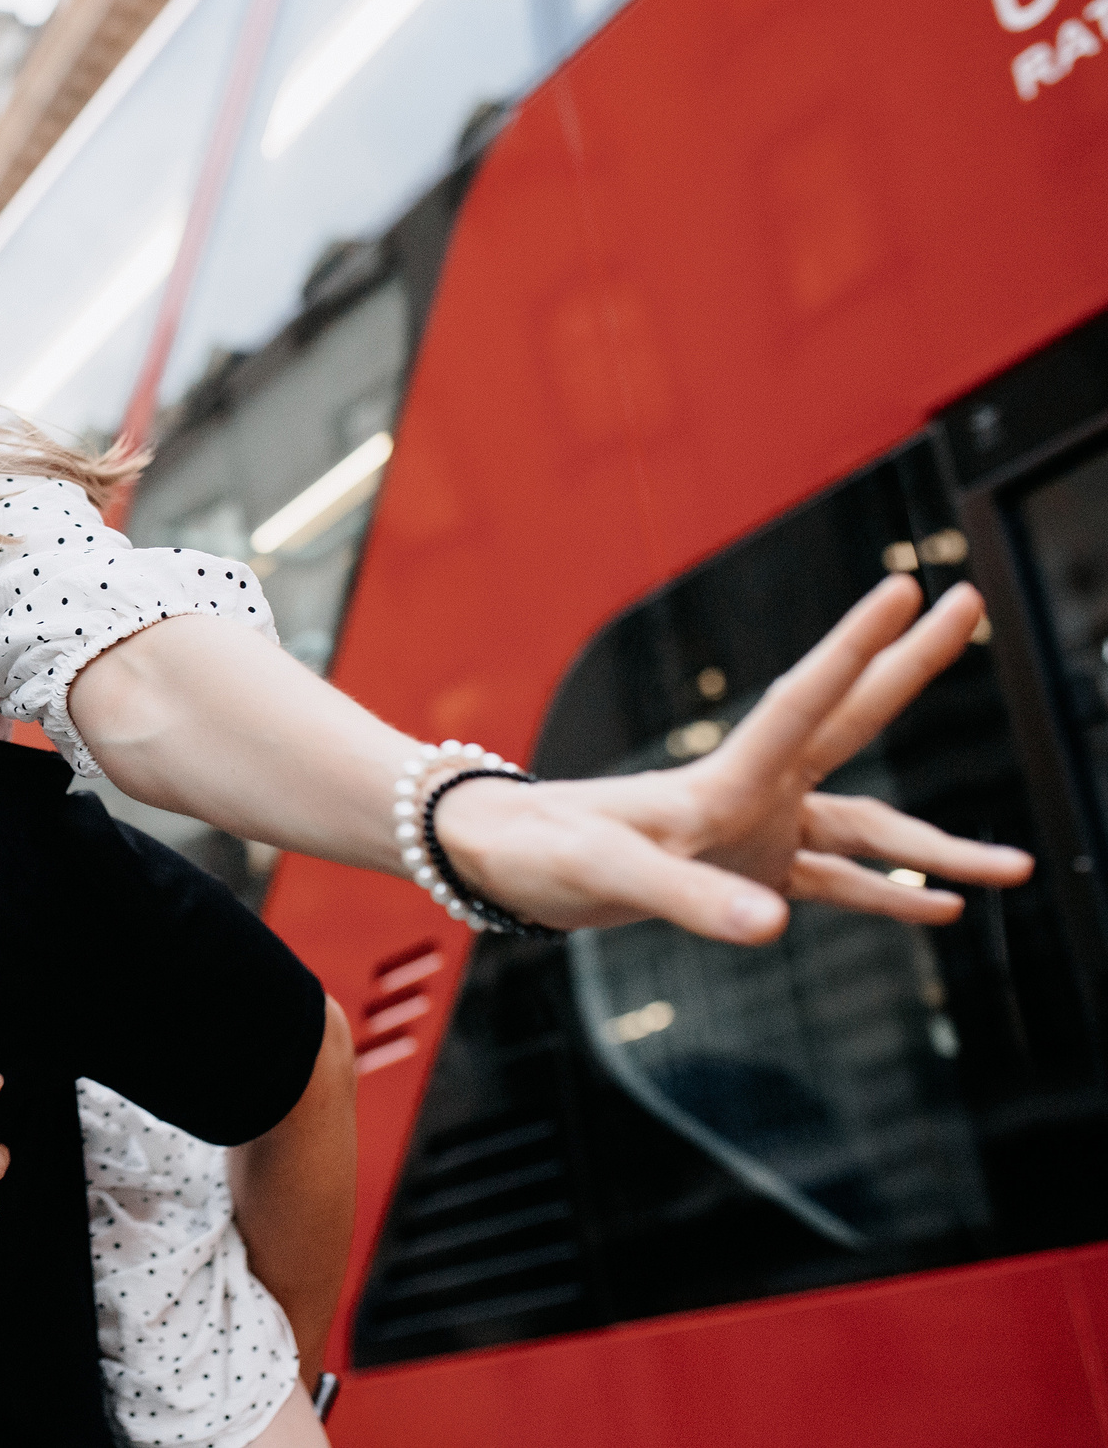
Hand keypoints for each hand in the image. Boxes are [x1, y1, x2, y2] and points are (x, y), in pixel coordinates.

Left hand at [438, 577, 1034, 942]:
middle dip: (911, 665)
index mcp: (721, 781)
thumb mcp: (608, 875)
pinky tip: (941, 910)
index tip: (913, 589)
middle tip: (969, 596)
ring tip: (1016, 871)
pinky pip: (836, 885)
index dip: (857, 649)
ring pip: (867, 829)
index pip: (803, 703)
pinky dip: (889, 897)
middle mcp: (752, 794)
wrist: (501, 861)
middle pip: (851, 720)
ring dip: (937, 849)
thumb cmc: (542, 854)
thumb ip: (687, 901)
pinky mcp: (747, 874)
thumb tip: (772, 928)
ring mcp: (756, 832)